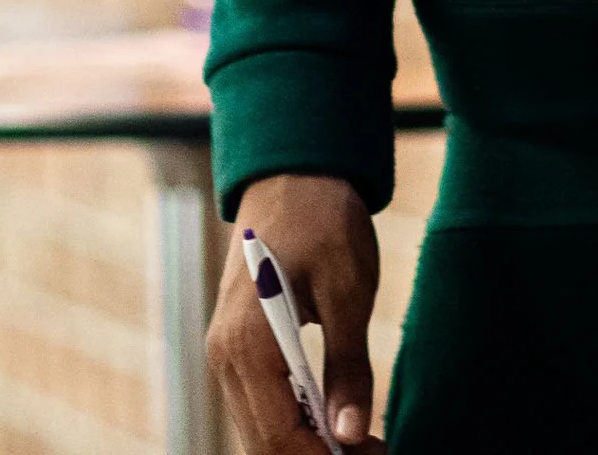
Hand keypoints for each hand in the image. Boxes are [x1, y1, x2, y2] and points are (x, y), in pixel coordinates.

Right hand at [209, 175, 380, 447]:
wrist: (294, 171)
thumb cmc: (324, 220)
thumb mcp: (348, 290)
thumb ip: (348, 366)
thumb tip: (349, 433)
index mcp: (248, 343)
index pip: (279, 436)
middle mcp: (224, 355)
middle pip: (263, 443)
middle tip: (374, 451)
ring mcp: (224, 351)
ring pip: (257, 429)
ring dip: (304, 444)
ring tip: (361, 442)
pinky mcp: (234, 345)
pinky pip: (258, 404)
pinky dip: (292, 421)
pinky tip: (333, 419)